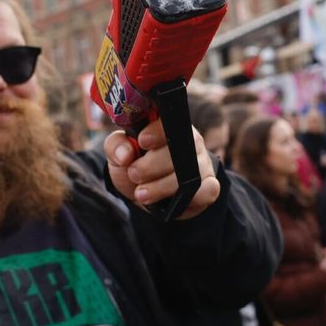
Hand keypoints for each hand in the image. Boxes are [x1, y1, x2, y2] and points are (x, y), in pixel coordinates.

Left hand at [104, 119, 219, 220]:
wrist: (145, 191)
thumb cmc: (134, 164)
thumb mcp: (118, 153)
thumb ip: (116, 146)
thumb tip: (125, 154)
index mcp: (169, 127)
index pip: (169, 122)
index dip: (157, 132)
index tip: (142, 142)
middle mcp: (190, 142)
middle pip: (179, 151)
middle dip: (151, 166)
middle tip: (134, 174)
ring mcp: (202, 164)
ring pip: (190, 175)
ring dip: (162, 187)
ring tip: (142, 193)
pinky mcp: (209, 186)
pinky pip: (208, 191)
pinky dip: (190, 199)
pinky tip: (171, 203)